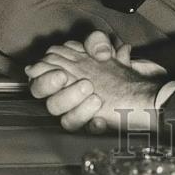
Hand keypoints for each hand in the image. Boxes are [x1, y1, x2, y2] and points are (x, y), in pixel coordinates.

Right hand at [26, 33, 161, 131]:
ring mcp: (78, 111)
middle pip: (47, 101)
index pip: (38, 78)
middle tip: (79, 83)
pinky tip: (102, 120)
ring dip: (77, 108)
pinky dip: (94, 125)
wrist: (135, 85)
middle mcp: (65, 95)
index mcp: (60, 74)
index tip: (62, 74)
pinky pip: (88, 131)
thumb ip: (97, 42)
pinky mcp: (93, 123)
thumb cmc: (110, 64)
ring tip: (96, 97)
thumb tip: (100, 53)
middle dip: (59, 93)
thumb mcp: (104, 46)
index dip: (43, 78)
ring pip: (65, 120)